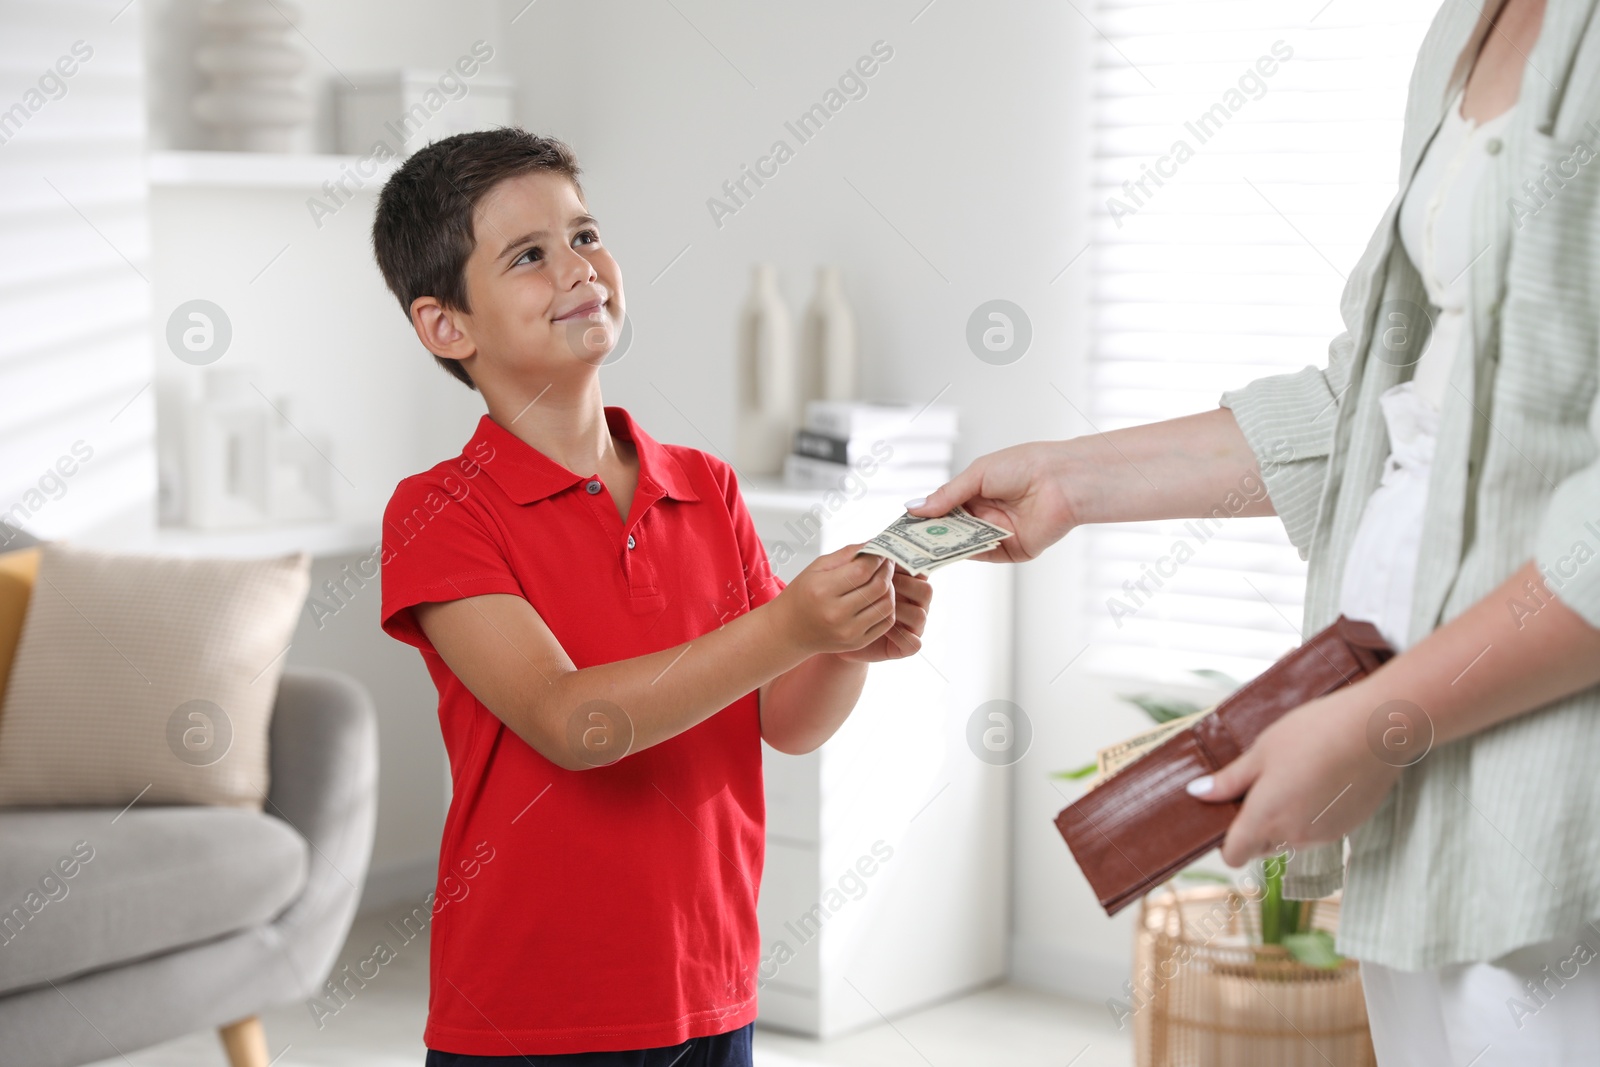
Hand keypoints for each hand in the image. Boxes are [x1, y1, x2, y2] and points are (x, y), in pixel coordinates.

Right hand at [771, 545, 895, 655]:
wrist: (789, 630)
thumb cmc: (802, 595)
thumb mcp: (816, 568)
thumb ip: (846, 554)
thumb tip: (873, 543)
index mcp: (822, 590)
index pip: (862, 570)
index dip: (877, 557)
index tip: (881, 550)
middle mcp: (836, 614)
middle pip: (877, 587)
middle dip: (887, 570)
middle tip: (886, 561)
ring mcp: (848, 631)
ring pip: (886, 605)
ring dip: (890, 588)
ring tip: (883, 579)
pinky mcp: (857, 642)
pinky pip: (885, 622)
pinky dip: (888, 606)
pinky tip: (880, 597)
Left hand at [837, 569, 932, 661]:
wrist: (832, 631)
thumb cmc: (841, 599)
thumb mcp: (846, 576)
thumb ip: (861, 560)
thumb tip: (872, 542)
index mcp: (905, 580)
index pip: (919, 569)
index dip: (907, 566)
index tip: (887, 562)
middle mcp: (912, 602)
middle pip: (925, 590)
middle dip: (905, 585)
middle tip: (882, 584)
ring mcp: (911, 625)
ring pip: (920, 615)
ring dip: (900, 610)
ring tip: (876, 609)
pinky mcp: (904, 645)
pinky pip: (913, 642)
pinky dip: (900, 636)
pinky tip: (883, 630)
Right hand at [905, 442, 1076, 562]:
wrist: (1061, 480)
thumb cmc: (1023, 466)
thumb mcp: (977, 475)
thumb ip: (947, 495)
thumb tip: (915, 507)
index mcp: (976, 492)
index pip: (943, 508)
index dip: (923, 516)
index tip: (902, 524)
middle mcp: (985, 514)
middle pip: (950, 529)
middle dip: (928, 534)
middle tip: (903, 541)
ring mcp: (997, 534)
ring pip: (963, 543)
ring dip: (942, 545)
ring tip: (917, 547)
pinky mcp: (1011, 550)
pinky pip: (982, 554)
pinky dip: (964, 554)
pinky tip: (945, 552)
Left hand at [1187, 682, 1403, 866]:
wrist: (1376, 731)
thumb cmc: (1312, 734)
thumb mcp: (1261, 751)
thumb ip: (1229, 780)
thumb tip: (1197, 794)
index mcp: (1265, 820)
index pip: (1233, 855)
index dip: (1226, 839)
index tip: (1228, 812)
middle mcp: (1293, 838)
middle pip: (1261, 847)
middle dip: (1255, 826)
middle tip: (1261, 784)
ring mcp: (1324, 836)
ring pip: (1290, 839)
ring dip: (1285, 819)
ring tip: (1295, 775)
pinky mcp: (1348, 828)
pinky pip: (1317, 831)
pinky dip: (1312, 815)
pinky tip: (1321, 780)